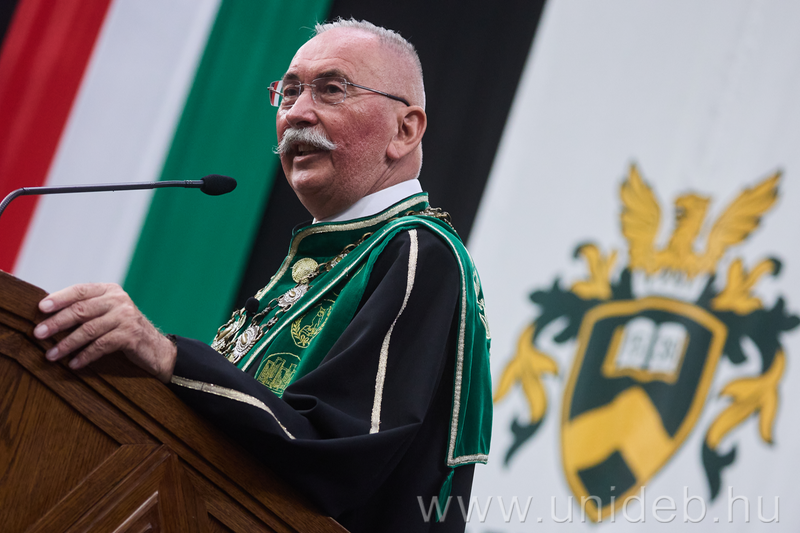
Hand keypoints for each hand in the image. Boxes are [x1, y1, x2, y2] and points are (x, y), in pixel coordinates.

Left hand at [33, 283, 176, 382]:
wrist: (156, 348)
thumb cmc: (124, 330)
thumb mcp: (107, 313)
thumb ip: (86, 309)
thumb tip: (48, 314)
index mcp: (110, 290)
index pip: (80, 290)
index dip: (59, 298)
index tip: (40, 308)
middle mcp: (119, 300)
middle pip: (81, 310)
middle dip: (57, 323)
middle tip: (38, 333)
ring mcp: (126, 317)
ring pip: (89, 330)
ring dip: (67, 344)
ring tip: (51, 355)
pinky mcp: (131, 335)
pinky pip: (101, 346)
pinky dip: (85, 356)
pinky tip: (74, 364)